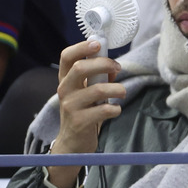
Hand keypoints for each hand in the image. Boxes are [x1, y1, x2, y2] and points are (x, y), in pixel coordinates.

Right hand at [48, 40, 124, 187]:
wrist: (73, 144)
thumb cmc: (83, 112)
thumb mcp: (86, 92)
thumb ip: (97, 77)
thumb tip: (113, 66)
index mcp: (66, 79)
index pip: (66, 56)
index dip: (81, 47)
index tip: (98, 43)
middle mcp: (64, 90)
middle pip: (80, 68)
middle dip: (104, 64)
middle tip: (118, 68)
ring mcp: (70, 107)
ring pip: (96, 89)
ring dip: (116, 88)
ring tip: (123, 92)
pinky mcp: (80, 122)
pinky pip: (103, 110)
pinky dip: (115, 108)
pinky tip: (116, 110)